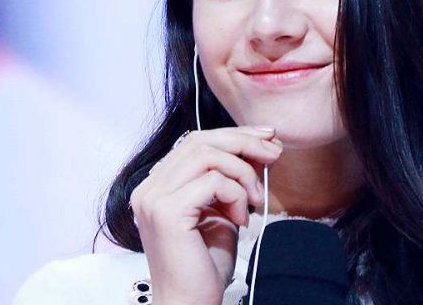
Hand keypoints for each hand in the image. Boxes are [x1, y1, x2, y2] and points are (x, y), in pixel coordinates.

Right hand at [128, 126, 282, 304]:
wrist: (191, 302)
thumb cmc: (205, 264)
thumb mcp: (223, 209)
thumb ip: (230, 178)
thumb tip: (258, 146)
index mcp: (158, 185)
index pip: (195, 142)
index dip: (233, 135)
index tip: (266, 137)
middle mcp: (149, 188)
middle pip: (200, 141)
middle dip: (243, 142)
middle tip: (274, 153)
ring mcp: (154, 199)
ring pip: (207, 155)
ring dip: (243, 172)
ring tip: (256, 199)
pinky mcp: (166, 212)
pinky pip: (213, 181)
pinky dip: (236, 195)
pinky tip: (241, 220)